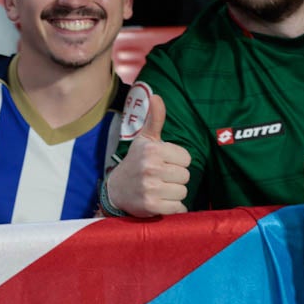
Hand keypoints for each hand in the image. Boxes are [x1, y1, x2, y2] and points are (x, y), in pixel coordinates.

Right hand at [105, 91, 190, 216]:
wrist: (116, 190)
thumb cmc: (136, 162)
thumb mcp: (144, 140)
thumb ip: (155, 119)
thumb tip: (156, 96)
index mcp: (153, 150)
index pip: (186, 158)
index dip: (178, 162)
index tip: (165, 163)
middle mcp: (151, 167)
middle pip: (186, 176)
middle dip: (176, 178)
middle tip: (162, 177)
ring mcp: (151, 188)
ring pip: (183, 192)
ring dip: (175, 193)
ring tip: (161, 189)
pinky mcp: (152, 206)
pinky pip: (177, 207)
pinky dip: (173, 207)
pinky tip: (161, 201)